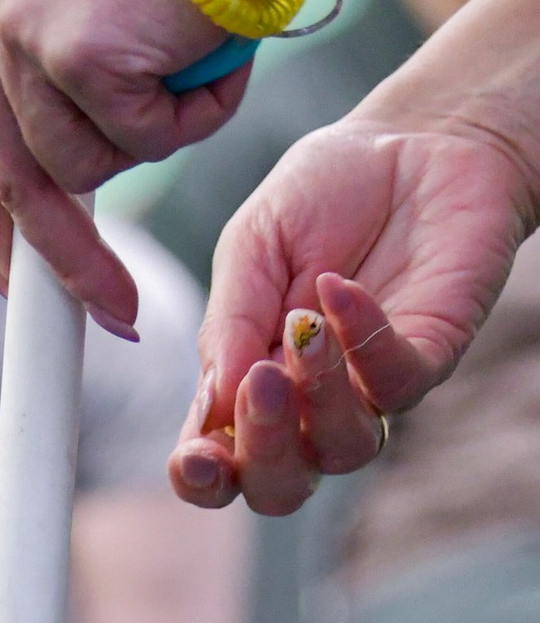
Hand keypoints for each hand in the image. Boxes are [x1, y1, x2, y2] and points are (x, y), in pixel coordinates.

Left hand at [0, 0, 256, 335]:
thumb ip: (66, 56)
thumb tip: (70, 166)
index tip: (16, 277)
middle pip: (8, 178)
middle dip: (63, 258)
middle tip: (111, 309)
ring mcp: (18, 29)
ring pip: (82, 165)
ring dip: (157, 142)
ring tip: (203, 75)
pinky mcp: (72, 49)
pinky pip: (137, 141)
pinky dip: (189, 121)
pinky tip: (214, 61)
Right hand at [169, 121, 533, 511]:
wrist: (418, 136)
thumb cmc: (326, 190)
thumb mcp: (250, 245)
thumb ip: (227, 325)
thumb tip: (210, 408)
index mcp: (250, 386)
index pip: (221, 466)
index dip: (201, 480)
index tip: (192, 457)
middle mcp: (309, 406)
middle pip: (280, 487)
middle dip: (262, 451)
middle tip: (258, 384)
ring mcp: (373, 387)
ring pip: (343, 450)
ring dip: (316, 400)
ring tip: (303, 328)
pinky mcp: (430, 354)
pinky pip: (397, 384)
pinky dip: (364, 344)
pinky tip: (340, 292)